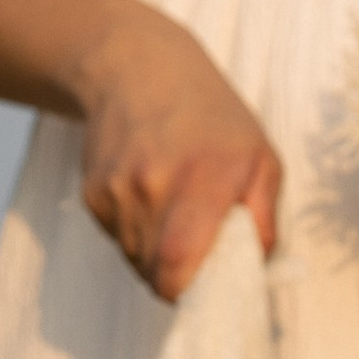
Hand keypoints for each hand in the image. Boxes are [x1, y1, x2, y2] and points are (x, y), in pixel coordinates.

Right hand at [71, 2, 280, 299]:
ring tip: (173, 214)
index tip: (205, 290)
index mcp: (199, 181)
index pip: (178, 266)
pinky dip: (136, 233)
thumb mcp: (260, 158)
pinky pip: (118, 239)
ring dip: (156, 255)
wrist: (135, 65)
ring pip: (136, 259)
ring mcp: (116, 190)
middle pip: (156, 273)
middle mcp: (151, 186)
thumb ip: (265, 220)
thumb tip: (258, 272)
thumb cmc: (211, 118)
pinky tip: (148, 197)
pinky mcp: (93, 193)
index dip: (189, 292)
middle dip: (177, 278)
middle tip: (197, 254)